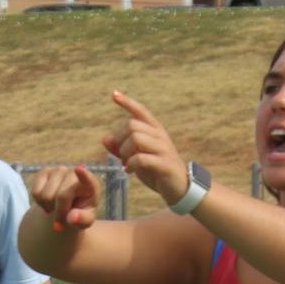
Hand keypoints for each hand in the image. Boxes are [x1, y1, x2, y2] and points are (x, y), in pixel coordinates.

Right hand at [28, 163, 100, 231]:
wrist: (68, 207)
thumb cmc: (81, 213)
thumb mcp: (86, 220)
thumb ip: (82, 220)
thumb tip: (72, 218)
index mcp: (91, 185)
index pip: (88, 179)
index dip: (83, 175)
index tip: (79, 170)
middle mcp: (75, 173)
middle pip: (61, 196)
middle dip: (60, 212)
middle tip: (63, 217)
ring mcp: (59, 170)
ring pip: (46, 196)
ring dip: (49, 207)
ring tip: (57, 207)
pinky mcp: (45, 171)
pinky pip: (36, 193)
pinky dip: (40, 203)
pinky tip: (48, 201)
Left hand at [104, 90, 189, 205]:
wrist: (179, 188)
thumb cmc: (157, 171)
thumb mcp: (137, 158)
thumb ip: (121, 149)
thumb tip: (105, 139)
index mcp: (155, 131)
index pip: (140, 111)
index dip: (127, 102)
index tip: (114, 95)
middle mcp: (160, 136)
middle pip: (132, 125)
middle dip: (120, 140)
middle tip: (121, 155)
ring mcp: (164, 149)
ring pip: (136, 138)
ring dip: (125, 152)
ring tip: (126, 163)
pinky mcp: (164, 164)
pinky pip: (141, 158)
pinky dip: (130, 164)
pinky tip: (129, 170)